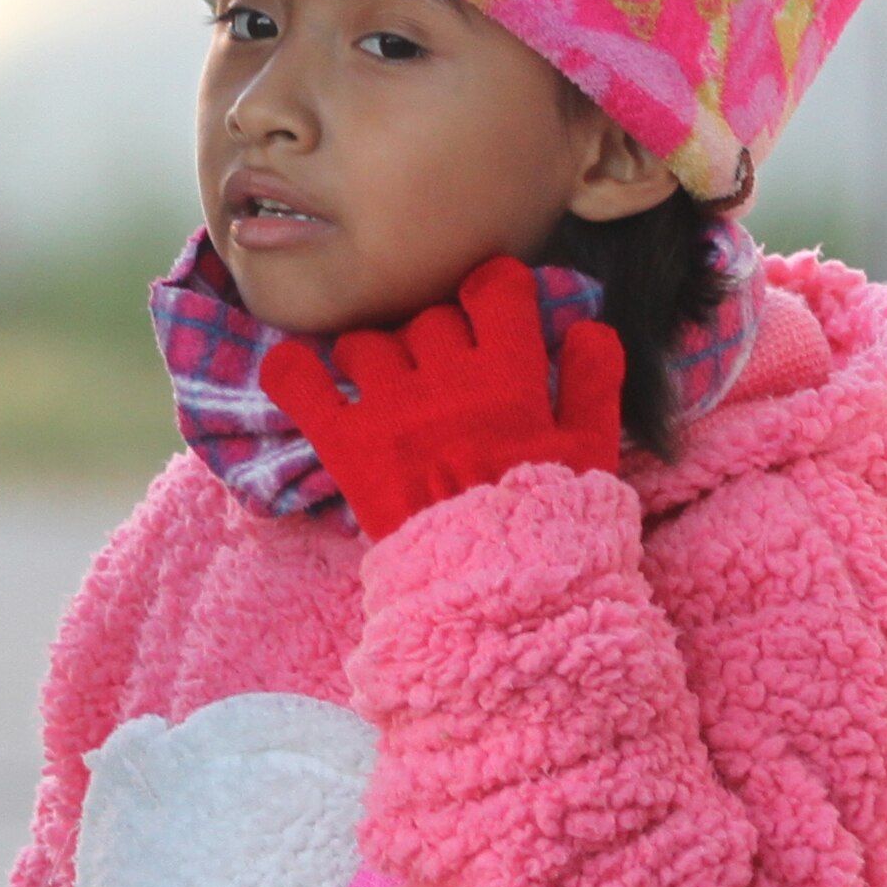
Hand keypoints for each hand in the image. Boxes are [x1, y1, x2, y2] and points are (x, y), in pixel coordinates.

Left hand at [258, 253, 627, 539]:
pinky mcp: (346, 443)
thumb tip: (589, 327)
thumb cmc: (550, 528)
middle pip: (428, 320)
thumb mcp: (592, 454)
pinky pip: (299, 382)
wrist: (497, 599)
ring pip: (366, 344)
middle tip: (441, 379)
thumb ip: (594, 383)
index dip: (491, 292)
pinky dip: (292, 372)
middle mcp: (447, 379)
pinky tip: (300, 374)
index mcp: (510, 375)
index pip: (495, 288)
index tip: (488, 312)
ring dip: (372, 359)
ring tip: (383, 392)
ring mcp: (391, 407)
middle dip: (435, 341)